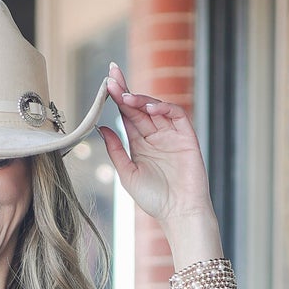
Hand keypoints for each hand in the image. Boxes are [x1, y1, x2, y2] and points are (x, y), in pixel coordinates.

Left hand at [98, 63, 213, 224]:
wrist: (179, 213)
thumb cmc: (154, 199)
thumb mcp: (128, 174)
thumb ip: (116, 151)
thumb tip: (102, 127)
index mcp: (140, 144)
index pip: (128, 115)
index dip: (118, 98)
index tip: (107, 83)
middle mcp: (155, 135)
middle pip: (139, 106)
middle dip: (126, 90)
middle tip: (112, 75)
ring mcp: (171, 134)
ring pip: (156, 107)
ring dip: (141, 99)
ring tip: (125, 97)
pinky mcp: (186, 136)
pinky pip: (176, 114)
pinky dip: (163, 108)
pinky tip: (149, 109)